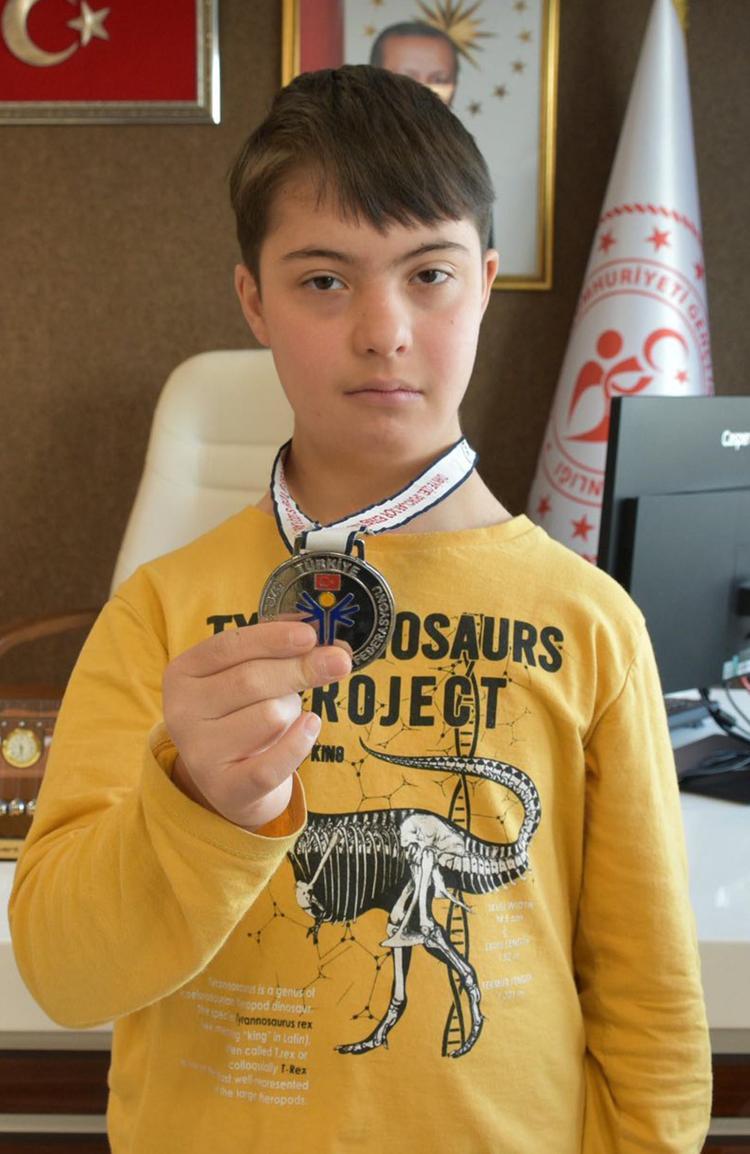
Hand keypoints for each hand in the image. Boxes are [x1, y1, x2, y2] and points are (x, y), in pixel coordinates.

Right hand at [163, 621, 350, 830]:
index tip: (310, 635)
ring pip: (270, 716)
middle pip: (251, 680)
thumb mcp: (250, 674)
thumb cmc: (244, 713)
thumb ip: (280, 651)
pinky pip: (274, 762)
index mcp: (183, 673)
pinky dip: (299, 742)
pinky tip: (311, 726)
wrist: (233, 781)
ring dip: (292, 712)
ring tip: (286, 717)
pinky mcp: (225, 788)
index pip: (228, 647)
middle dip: (300, 669)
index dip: (272, 638)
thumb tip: (324, 639)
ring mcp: (200, 754)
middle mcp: (182, 712)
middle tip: (338, 661)